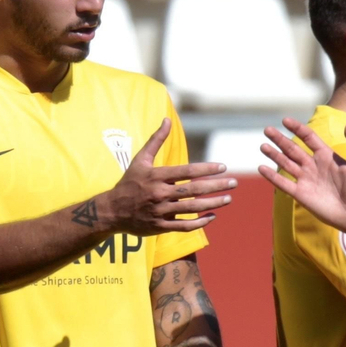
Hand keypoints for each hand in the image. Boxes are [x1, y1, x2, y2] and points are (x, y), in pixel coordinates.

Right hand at [106, 118, 236, 234]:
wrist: (111, 211)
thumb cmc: (128, 183)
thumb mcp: (140, 160)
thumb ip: (156, 140)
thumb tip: (167, 120)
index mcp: (156, 176)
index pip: (187, 171)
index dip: (207, 169)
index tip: (223, 167)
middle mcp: (159, 193)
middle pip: (194, 190)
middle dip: (216, 186)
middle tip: (234, 183)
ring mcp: (160, 211)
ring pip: (192, 208)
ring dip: (213, 204)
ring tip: (228, 199)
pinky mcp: (160, 226)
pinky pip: (184, 225)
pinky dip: (200, 222)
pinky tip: (212, 216)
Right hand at [259, 119, 345, 234]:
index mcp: (326, 156)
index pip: (308, 138)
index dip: (297, 128)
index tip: (285, 120)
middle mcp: (313, 166)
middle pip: (292, 149)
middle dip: (280, 139)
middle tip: (267, 130)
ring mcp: (306, 180)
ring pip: (286, 164)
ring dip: (274, 155)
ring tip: (263, 146)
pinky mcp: (301, 194)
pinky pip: (284, 183)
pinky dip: (273, 176)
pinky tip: (262, 168)